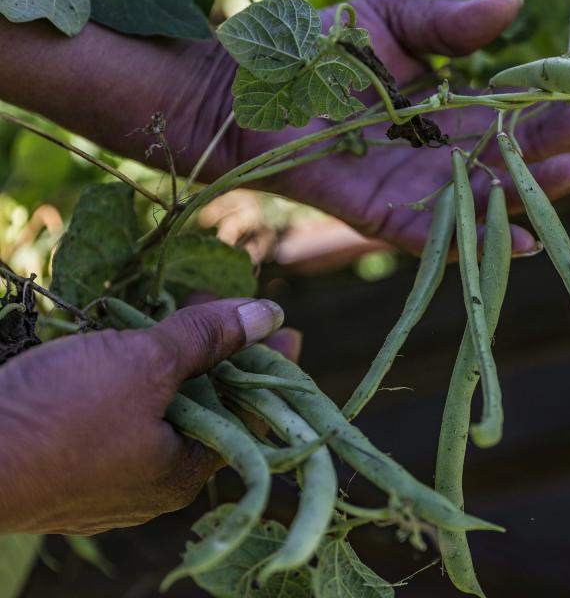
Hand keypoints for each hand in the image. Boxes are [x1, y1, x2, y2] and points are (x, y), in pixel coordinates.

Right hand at [0, 299, 285, 534]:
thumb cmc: (57, 416)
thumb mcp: (144, 364)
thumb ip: (207, 340)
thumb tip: (271, 317)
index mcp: (182, 472)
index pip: (249, 414)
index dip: (268, 368)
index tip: (286, 331)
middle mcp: (149, 485)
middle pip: (202, 411)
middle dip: (214, 356)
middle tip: (218, 309)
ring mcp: (103, 479)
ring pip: (154, 412)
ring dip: (167, 363)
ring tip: (173, 316)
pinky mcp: (64, 464)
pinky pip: (114, 418)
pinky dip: (127, 380)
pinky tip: (121, 347)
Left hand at [161, 0, 569, 254]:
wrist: (247, 88)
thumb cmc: (316, 53)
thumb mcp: (394, 24)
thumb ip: (450, 25)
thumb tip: (515, 7)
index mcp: (457, 112)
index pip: (531, 111)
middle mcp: (449, 156)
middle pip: (525, 154)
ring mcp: (421, 189)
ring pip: (493, 196)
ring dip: (540, 190)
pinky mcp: (384, 216)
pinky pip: (439, 235)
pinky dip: (479, 238)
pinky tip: (524, 234)